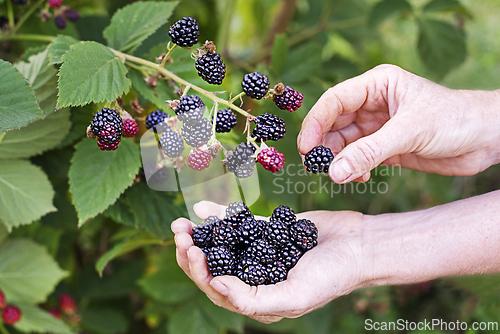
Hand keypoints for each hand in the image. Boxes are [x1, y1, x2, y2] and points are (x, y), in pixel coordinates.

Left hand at [171, 201, 365, 322]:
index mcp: (258, 300)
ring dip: (199, 236)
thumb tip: (216, 286)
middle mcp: (255, 277)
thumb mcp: (295, 297)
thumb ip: (254, 300)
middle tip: (179, 235)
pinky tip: (203, 208)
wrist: (358, 245)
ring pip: (221, 246)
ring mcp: (260, 252)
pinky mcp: (267, 230)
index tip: (191, 251)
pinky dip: (220, 217)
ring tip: (180, 224)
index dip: (199, 273)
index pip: (218, 289)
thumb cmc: (332, 276)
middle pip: (213, 267)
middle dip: (192, 253)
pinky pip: (239, 224)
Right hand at [298, 64, 499, 182]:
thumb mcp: (410, 132)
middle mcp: (372, 104)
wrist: (486, 139)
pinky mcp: (384, 148)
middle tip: (316, 166)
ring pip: (343, 143)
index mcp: (377, 85)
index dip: (316, 123)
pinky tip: (361, 178)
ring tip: (340, 175)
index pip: (335, 101)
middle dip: (323, 145)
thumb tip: (333, 172)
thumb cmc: (455, 119)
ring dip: (338, 160)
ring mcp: (377, 127)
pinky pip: (357, 159)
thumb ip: (369, 152)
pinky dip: (353, 170)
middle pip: (333, 123)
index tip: (306, 148)